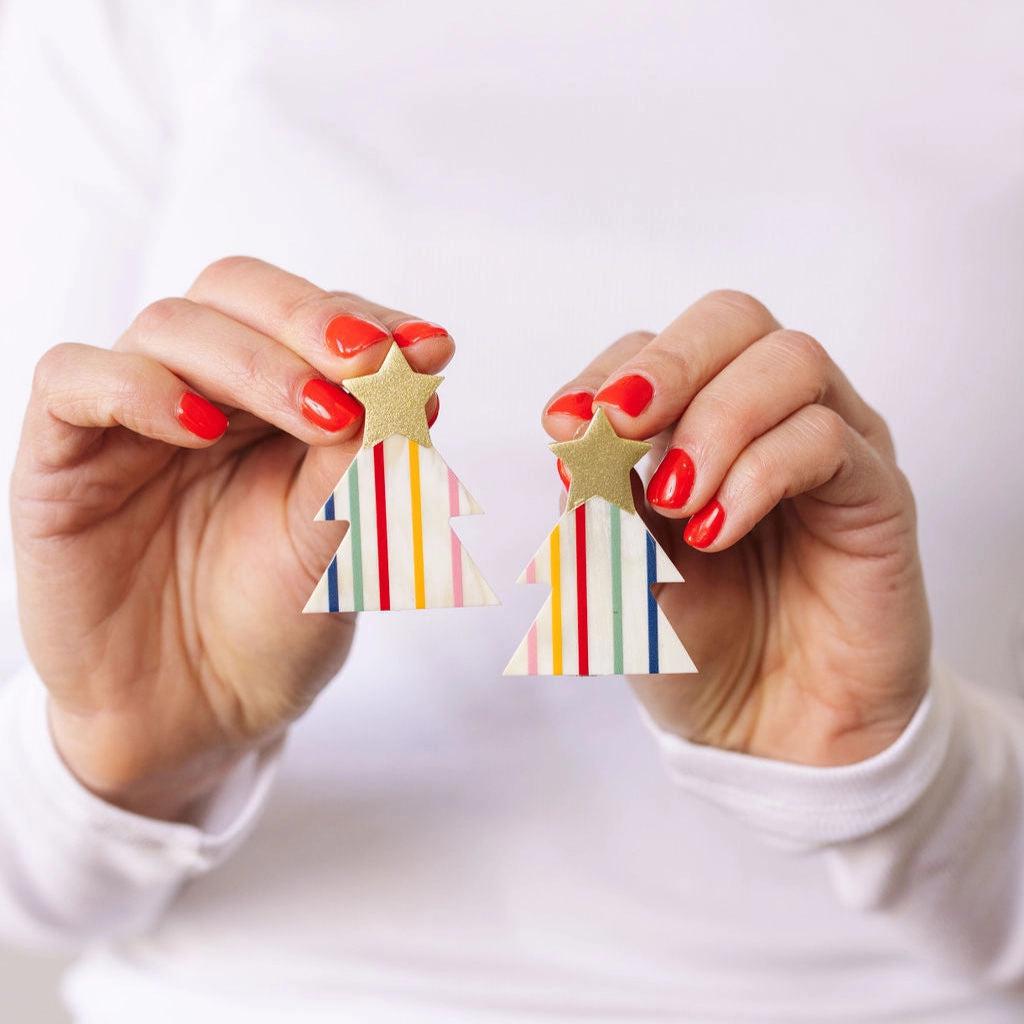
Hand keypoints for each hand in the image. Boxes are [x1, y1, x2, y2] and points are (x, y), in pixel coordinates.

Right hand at [12, 257, 452, 818]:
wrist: (202, 714)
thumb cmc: (277, 623)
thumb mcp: (343, 536)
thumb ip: (366, 450)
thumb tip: (418, 361)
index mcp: (278, 400)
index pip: (313, 318)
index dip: (368, 321)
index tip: (430, 350)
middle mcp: (206, 391)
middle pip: (236, 292)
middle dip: (309, 321)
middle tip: (367, 362)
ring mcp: (132, 418)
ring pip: (168, 325)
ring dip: (251, 360)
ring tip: (316, 415)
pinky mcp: (62, 457)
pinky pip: (73, 381)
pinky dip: (136, 387)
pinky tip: (198, 427)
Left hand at [543, 291, 930, 765]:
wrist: (771, 729)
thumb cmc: (697, 643)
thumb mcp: (621, 576)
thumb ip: (600, 510)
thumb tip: (574, 446)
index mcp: (698, 425)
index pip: (656, 351)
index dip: (607, 372)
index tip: (562, 423)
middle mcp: (767, 418)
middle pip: (733, 320)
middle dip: (667, 363)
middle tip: (620, 422)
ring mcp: (829, 446)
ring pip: (789, 362)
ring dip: (716, 422)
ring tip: (677, 502)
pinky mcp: (875, 491)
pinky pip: (827, 439)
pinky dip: (759, 474)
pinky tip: (716, 531)